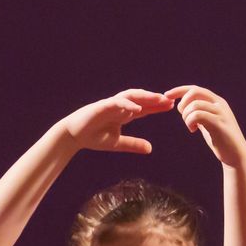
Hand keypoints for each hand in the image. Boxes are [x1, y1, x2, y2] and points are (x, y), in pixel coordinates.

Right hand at [60, 89, 174, 154]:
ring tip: (158, 99)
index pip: (144, 108)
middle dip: (155, 99)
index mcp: (123, 114)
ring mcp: (111, 105)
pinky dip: (127, 104)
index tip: (171, 107)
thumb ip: (133, 144)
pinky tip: (138, 108)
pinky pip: (116, 103)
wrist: (74, 135)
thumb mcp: (118, 143)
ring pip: (130, 96)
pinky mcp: (101, 106)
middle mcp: (119, 107)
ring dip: (145, 97)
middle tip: (170, 100)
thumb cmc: (94, 137)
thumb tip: (150, 148)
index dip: (157, 107)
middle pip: (140, 99)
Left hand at [164, 85, 245, 167]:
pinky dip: (190, 121)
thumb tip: (185, 107)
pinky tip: (192, 130)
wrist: (236, 155)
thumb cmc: (221, 140)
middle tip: (182, 116)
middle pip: (194, 91)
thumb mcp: (208, 123)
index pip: (195, 89)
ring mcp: (220, 113)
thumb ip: (199, 114)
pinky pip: (198, 115)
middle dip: (182, 102)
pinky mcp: (219, 123)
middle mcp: (219, 104)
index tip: (167, 95)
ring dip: (186, 116)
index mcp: (216, 101)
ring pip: (195, 104)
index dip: (179, 90)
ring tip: (190, 126)